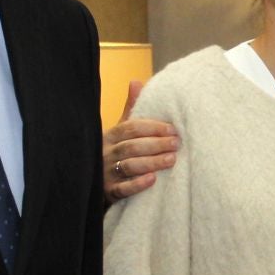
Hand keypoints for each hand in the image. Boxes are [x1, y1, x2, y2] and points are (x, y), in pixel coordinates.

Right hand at [103, 80, 178, 202]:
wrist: (98, 183)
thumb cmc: (117, 153)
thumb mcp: (121, 131)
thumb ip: (131, 110)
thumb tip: (136, 81)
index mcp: (110, 136)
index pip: (130, 128)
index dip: (151, 128)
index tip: (172, 130)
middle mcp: (106, 153)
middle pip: (131, 147)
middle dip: (156, 145)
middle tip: (176, 144)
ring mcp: (106, 173)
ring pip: (129, 166)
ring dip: (151, 162)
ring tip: (171, 160)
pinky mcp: (109, 192)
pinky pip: (122, 189)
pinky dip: (137, 184)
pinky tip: (152, 180)